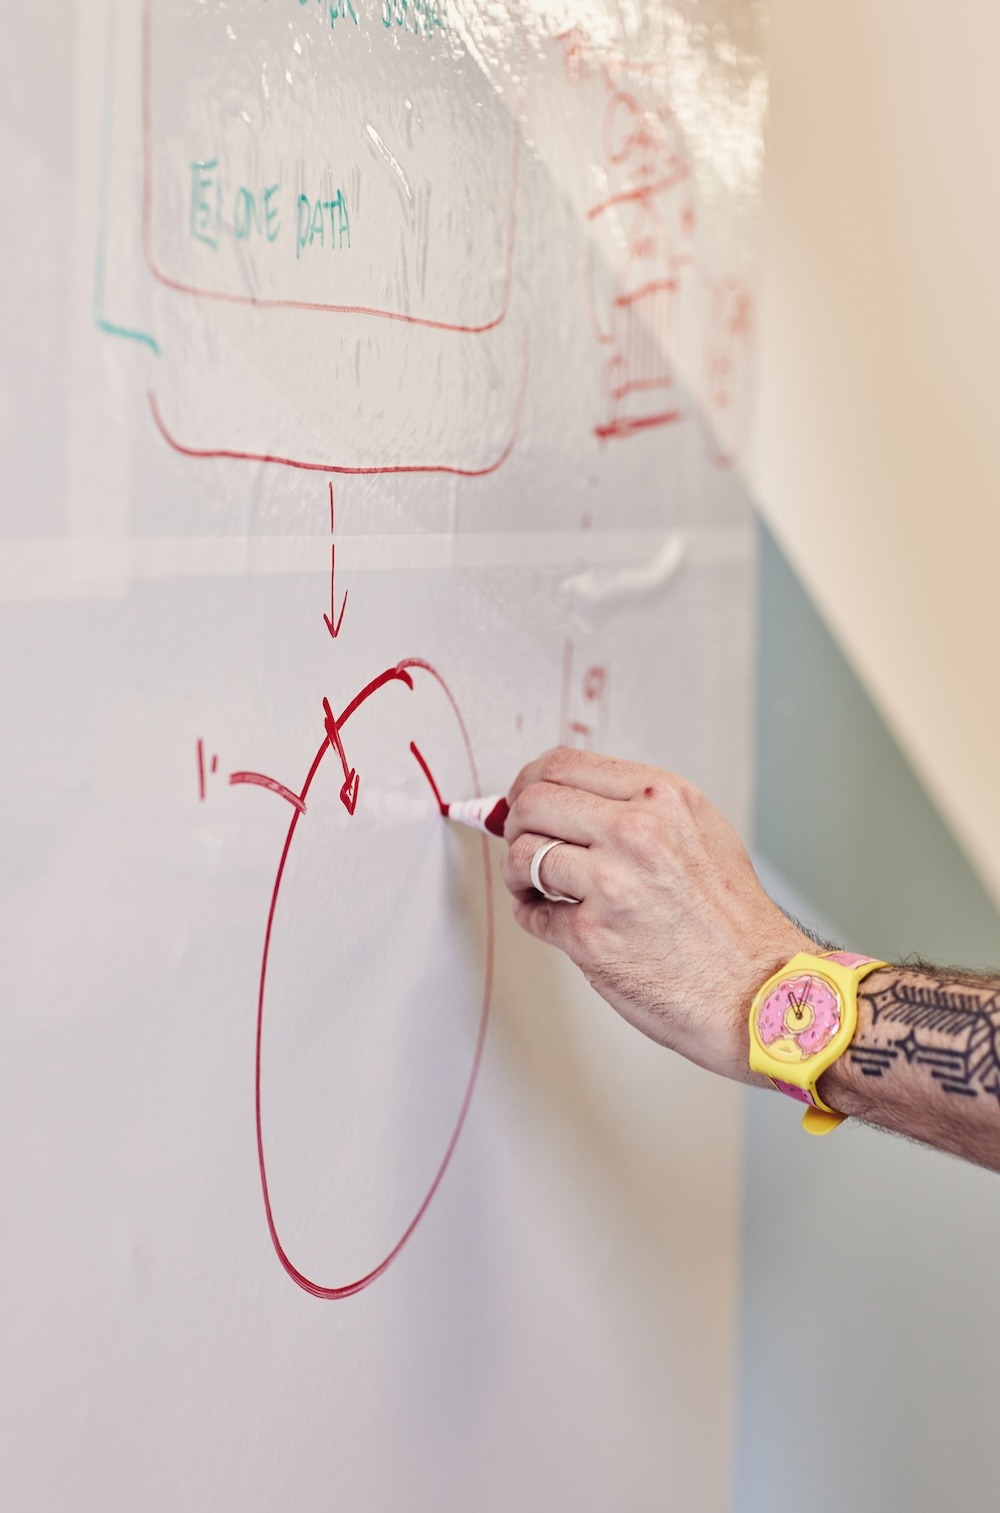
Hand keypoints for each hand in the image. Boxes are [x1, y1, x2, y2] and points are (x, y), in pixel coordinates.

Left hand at [501, 748, 812, 1085]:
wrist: (760, 990)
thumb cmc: (733, 920)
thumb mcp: (699, 832)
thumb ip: (634, 808)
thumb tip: (562, 796)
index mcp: (661, 798)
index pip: (562, 764)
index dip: (529, 782)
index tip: (524, 800)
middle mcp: (636, 832)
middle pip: (532, 802)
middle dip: (515, 823)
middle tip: (523, 844)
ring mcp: (611, 883)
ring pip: (521, 855)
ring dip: (520, 874)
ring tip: (539, 888)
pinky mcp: (591, 936)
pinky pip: (533, 913)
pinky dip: (535, 916)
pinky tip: (557, 920)